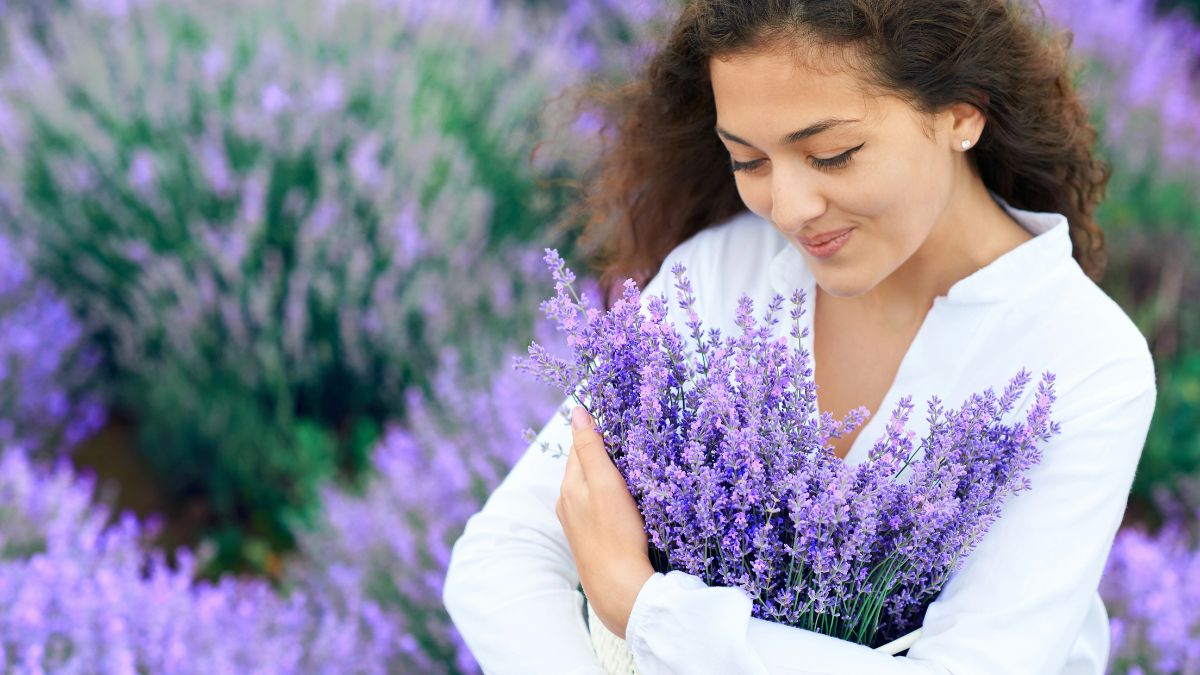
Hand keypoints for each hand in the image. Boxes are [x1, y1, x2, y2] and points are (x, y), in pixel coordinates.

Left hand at [556, 405, 655, 639]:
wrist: (619, 589)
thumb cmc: (616, 533)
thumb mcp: (605, 483)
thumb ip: (590, 447)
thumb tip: (577, 411)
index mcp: (568, 486)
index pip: (580, 446)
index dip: (599, 433)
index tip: (622, 425)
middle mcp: (567, 503)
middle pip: (585, 467)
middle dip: (604, 455)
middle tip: (633, 447)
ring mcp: (577, 524)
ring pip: (592, 488)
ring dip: (608, 478)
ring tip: (634, 474)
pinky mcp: (591, 540)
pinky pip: (598, 509)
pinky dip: (611, 499)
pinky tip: (628, 506)